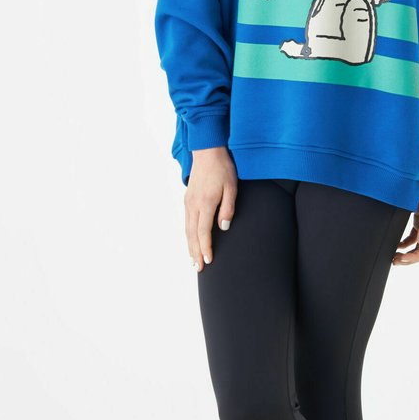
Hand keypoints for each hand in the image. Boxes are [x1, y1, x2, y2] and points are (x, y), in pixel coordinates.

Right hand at [186, 147, 236, 272]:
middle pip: (193, 234)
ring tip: (193, 260)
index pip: (204, 232)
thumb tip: (224, 227)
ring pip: (187, 229)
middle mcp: (193, 205)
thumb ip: (228, 208)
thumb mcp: (232, 187)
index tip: (209, 261)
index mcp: (205, 203)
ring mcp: (188, 202)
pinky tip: (191, 241)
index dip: (206, 248)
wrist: (207, 151)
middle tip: (198, 268)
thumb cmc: (223, 169)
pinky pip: (186, 222)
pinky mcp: (187, 199)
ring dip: (190, 246)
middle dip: (195, 253)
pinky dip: (188, 235)